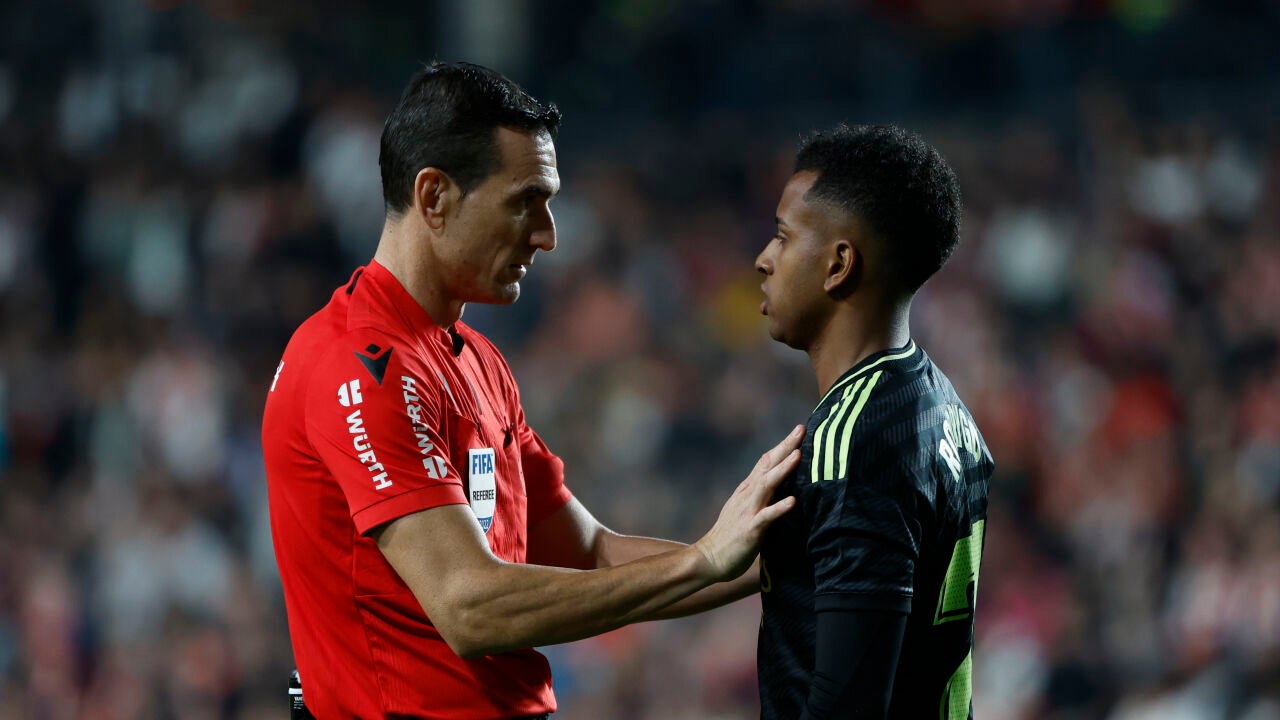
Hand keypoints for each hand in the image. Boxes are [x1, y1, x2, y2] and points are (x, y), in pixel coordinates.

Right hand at [693, 425, 803, 581]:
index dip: (782, 445)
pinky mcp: (750, 529)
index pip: (766, 462)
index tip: (798, 430)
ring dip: (783, 469)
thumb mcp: (745, 509)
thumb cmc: (731, 537)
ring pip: (767, 485)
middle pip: (768, 465)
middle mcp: (748, 495)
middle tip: (801, 429)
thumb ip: (761, 497)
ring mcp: (748, 511)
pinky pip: (767, 516)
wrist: (709, 558)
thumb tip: (781, 487)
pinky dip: (779, 507)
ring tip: (798, 455)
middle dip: (785, 447)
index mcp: (748, 490)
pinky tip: (793, 501)